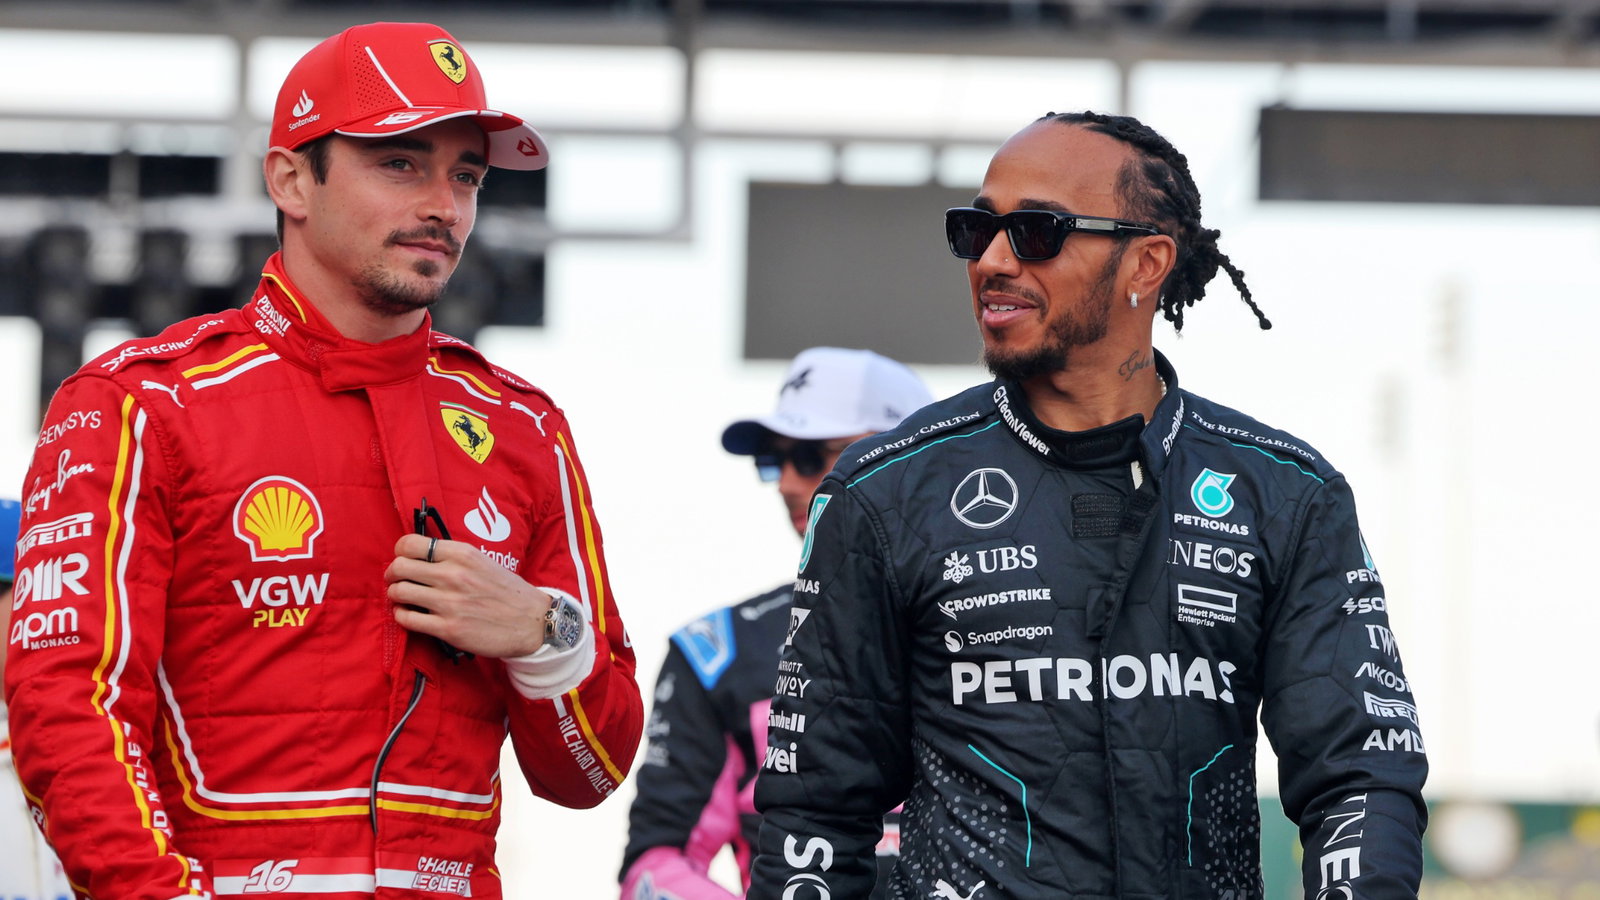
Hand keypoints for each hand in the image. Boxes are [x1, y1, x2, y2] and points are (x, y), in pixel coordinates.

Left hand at [384, 534, 550, 657]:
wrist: (533, 622)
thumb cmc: (507, 591)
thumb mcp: (482, 561)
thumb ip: (452, 557)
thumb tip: (420, 555)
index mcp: (461, 554)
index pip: (410, 544)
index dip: (400, 552)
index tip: (404, 560)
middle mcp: (453, 575)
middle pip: (399, 567)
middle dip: (392, 575)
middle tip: (397, 580)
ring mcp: (449, 603)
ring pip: (399, 592)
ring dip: (395, 595)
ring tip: (404, 599)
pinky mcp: (448, 629)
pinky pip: (407, 619)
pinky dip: (403, 616)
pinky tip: (411, 615)